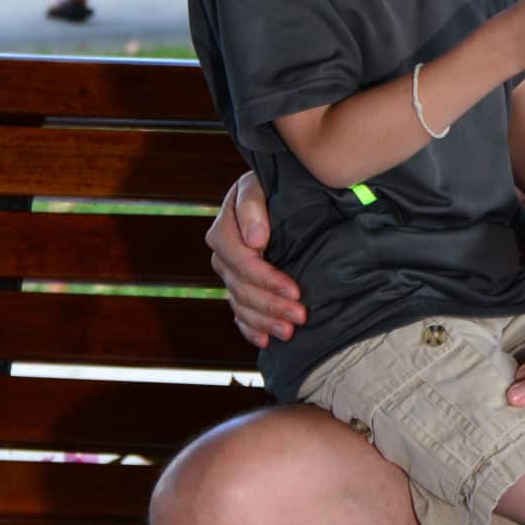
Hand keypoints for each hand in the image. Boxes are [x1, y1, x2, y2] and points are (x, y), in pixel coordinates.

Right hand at [205, 171, 304, 347]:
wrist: (277, 192)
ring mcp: (230, 274)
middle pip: (242, 288)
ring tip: (290, 333)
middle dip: (271, 305)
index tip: (296, 290)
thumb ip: (252, 205)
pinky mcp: (241, 286)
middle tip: (301, 317)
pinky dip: (251, 328)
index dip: (266, 279)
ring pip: (241, 304)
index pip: (241, 261)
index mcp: (225, 230)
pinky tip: (266, 341)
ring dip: (264, 321)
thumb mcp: (260, 184)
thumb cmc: (272, 185)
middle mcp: (223, 255)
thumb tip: (255, 238)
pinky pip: (239, 313)